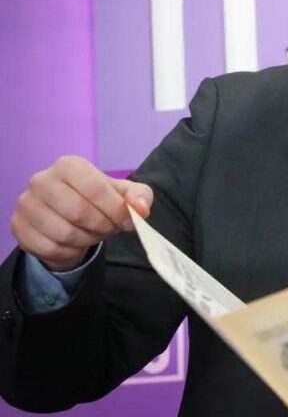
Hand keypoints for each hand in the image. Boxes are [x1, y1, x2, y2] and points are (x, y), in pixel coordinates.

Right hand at [10, 155, 152, 271]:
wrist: (71, 219)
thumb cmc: (100, 202)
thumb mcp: (126, 195)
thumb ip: (139, 197)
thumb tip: (140, 209)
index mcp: (69, 165)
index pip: (95, 189)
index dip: (115, 210)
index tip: (125, 220)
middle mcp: (42, 180)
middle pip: (78, 212)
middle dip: (101, 226)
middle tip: (108, 228)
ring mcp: (26, 204)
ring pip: (63, 233)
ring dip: (86, 239)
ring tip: (92, 233)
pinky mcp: (18, 227)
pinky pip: (49, 248)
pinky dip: (69, 251)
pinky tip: (74, 243)